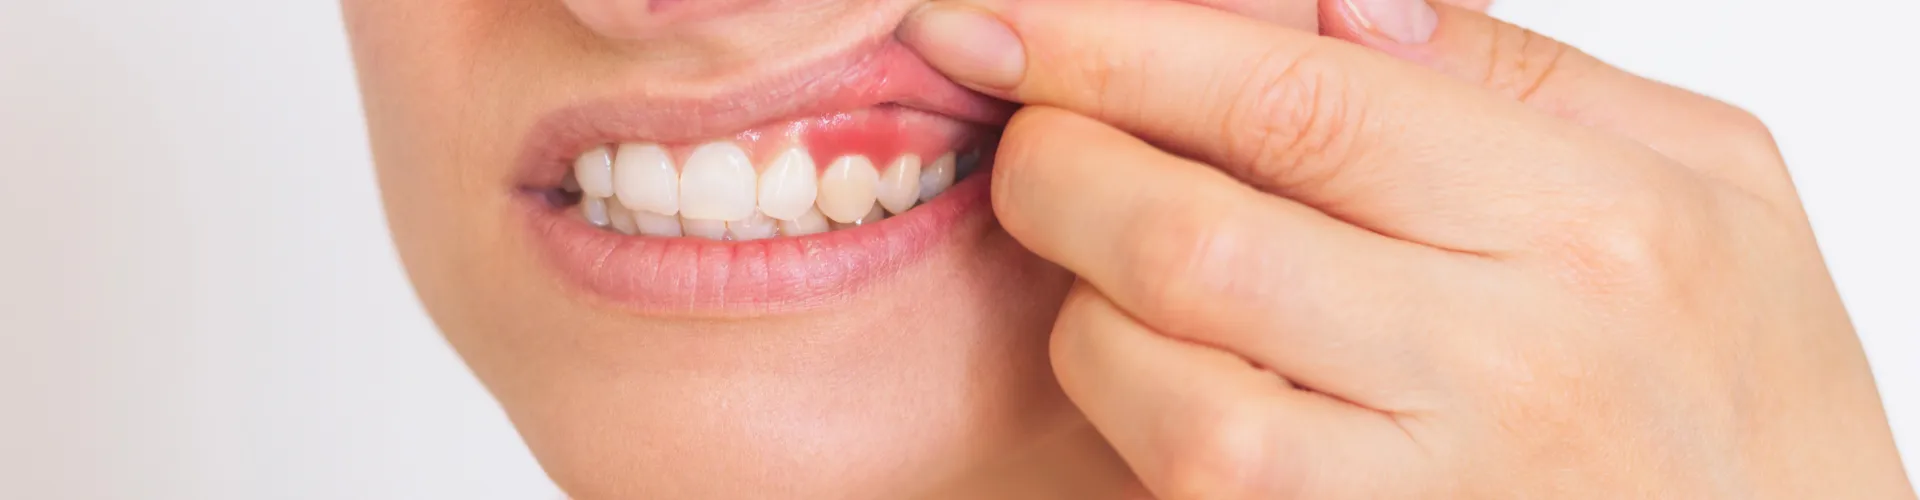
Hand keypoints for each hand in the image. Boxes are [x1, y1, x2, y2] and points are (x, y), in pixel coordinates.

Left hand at [897, 0, 1915, 496]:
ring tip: (1106, 261)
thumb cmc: (1749, 381)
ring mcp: (1434, 489)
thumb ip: (1514, 71)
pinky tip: (1157, 360)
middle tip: (1033, 136)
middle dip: (1060, 165)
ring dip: (1084, 301)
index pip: (1294, 96)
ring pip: (1160, 376)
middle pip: (1191, 232)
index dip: (1116, 45)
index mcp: (1597, 215)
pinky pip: (1188, 478)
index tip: (1003, 17)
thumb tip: (1326, 3)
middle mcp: (1513, 357)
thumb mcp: (1708, 178)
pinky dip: (1130, 406)